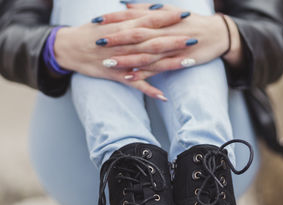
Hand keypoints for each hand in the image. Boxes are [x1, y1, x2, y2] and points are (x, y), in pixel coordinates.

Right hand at [54, 9, 189, 99]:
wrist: (68, 47)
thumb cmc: (90, 32)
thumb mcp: (108, 20)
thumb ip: (128, 18)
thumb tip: (144, 11)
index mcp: (124, 27)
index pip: (150, 19)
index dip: (168, 17)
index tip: (186, 14)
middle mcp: (125, 43)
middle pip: (154, 40)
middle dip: (175, 39)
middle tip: (195, 38)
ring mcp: (122, 60)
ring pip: (149, 62)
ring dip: (169, 62)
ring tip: (189, 62)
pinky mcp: (116, 75)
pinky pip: (135, 84)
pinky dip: (148, 90)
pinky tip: (162, 96)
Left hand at [104, 3, 243, 80]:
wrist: (215, 34)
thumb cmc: (190, 21)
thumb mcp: (169, 10)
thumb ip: (146, 8)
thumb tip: (125, 4)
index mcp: (159, 18)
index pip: (132, 16)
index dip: (113, 18)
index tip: (96, 20)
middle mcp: (162, 31)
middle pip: (135, 35)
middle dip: (115, 38)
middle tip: (97, 41)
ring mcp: (168, 48)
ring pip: (144, 54)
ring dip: (126, 58)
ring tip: (108, 62)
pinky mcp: (175, 61)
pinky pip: (156, 69)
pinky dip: (143, 73)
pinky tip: (129, 78)